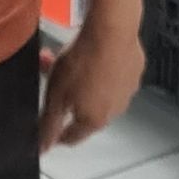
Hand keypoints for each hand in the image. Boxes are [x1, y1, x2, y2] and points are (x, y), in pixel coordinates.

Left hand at [39, 13, 146, 152]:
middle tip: (54, 84)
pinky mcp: (135, 70)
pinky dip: (99, 69)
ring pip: (98, 92)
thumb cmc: (83, 61)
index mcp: (95, 120)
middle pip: (85, 113)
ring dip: (82, 83)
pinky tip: (90, 54)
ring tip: (67, 63)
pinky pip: (112, 75)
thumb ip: (49, 124)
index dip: (58, 134)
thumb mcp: (55, 95)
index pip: (73, 138)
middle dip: (67, 101)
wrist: (111, 30)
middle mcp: (115, 110)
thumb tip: (43, 148)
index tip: (51, 130)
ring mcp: (127, 90)